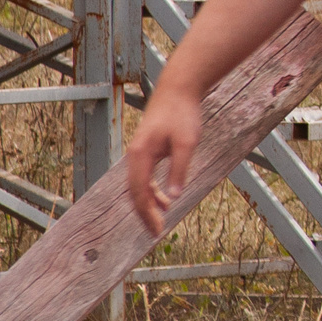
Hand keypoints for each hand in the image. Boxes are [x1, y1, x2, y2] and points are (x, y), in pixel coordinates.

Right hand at [124, 86, 200, 235]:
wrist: (179, 88)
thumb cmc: (183, 113)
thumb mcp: (186, 142)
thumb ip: (179, 169)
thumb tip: (174, 196)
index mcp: (141, 155)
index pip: (139, 192)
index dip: (146, 213)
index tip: (156, 230)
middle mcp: (135, 155)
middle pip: (135, 191)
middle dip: (145, 212)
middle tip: (156, 231)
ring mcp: (140, 151)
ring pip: (139, 184)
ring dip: (149, 202)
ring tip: (162, 218)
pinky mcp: (147, 148)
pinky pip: (145, 175)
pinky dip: (152, 189)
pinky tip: (165, 198)